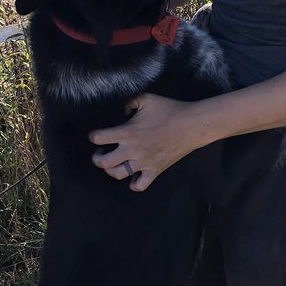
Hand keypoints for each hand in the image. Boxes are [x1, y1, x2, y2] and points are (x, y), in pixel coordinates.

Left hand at [89, 95, 203, 191]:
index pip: (99, 138)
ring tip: (113, 163)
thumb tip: (119, 109)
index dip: (93, 136)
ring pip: (118, 174)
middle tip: (100, 152)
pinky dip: (133, 183)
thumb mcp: (146, 99)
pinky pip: (139, 185)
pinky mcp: (155, 170)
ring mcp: (143, 162)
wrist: (191, 125)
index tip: (96, 135)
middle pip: (104, 162)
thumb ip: (128, 103)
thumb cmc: (169, 110)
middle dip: (97, 158)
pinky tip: (133, 176)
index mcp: (128, 132)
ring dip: (111, 170)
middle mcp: (132, 150)